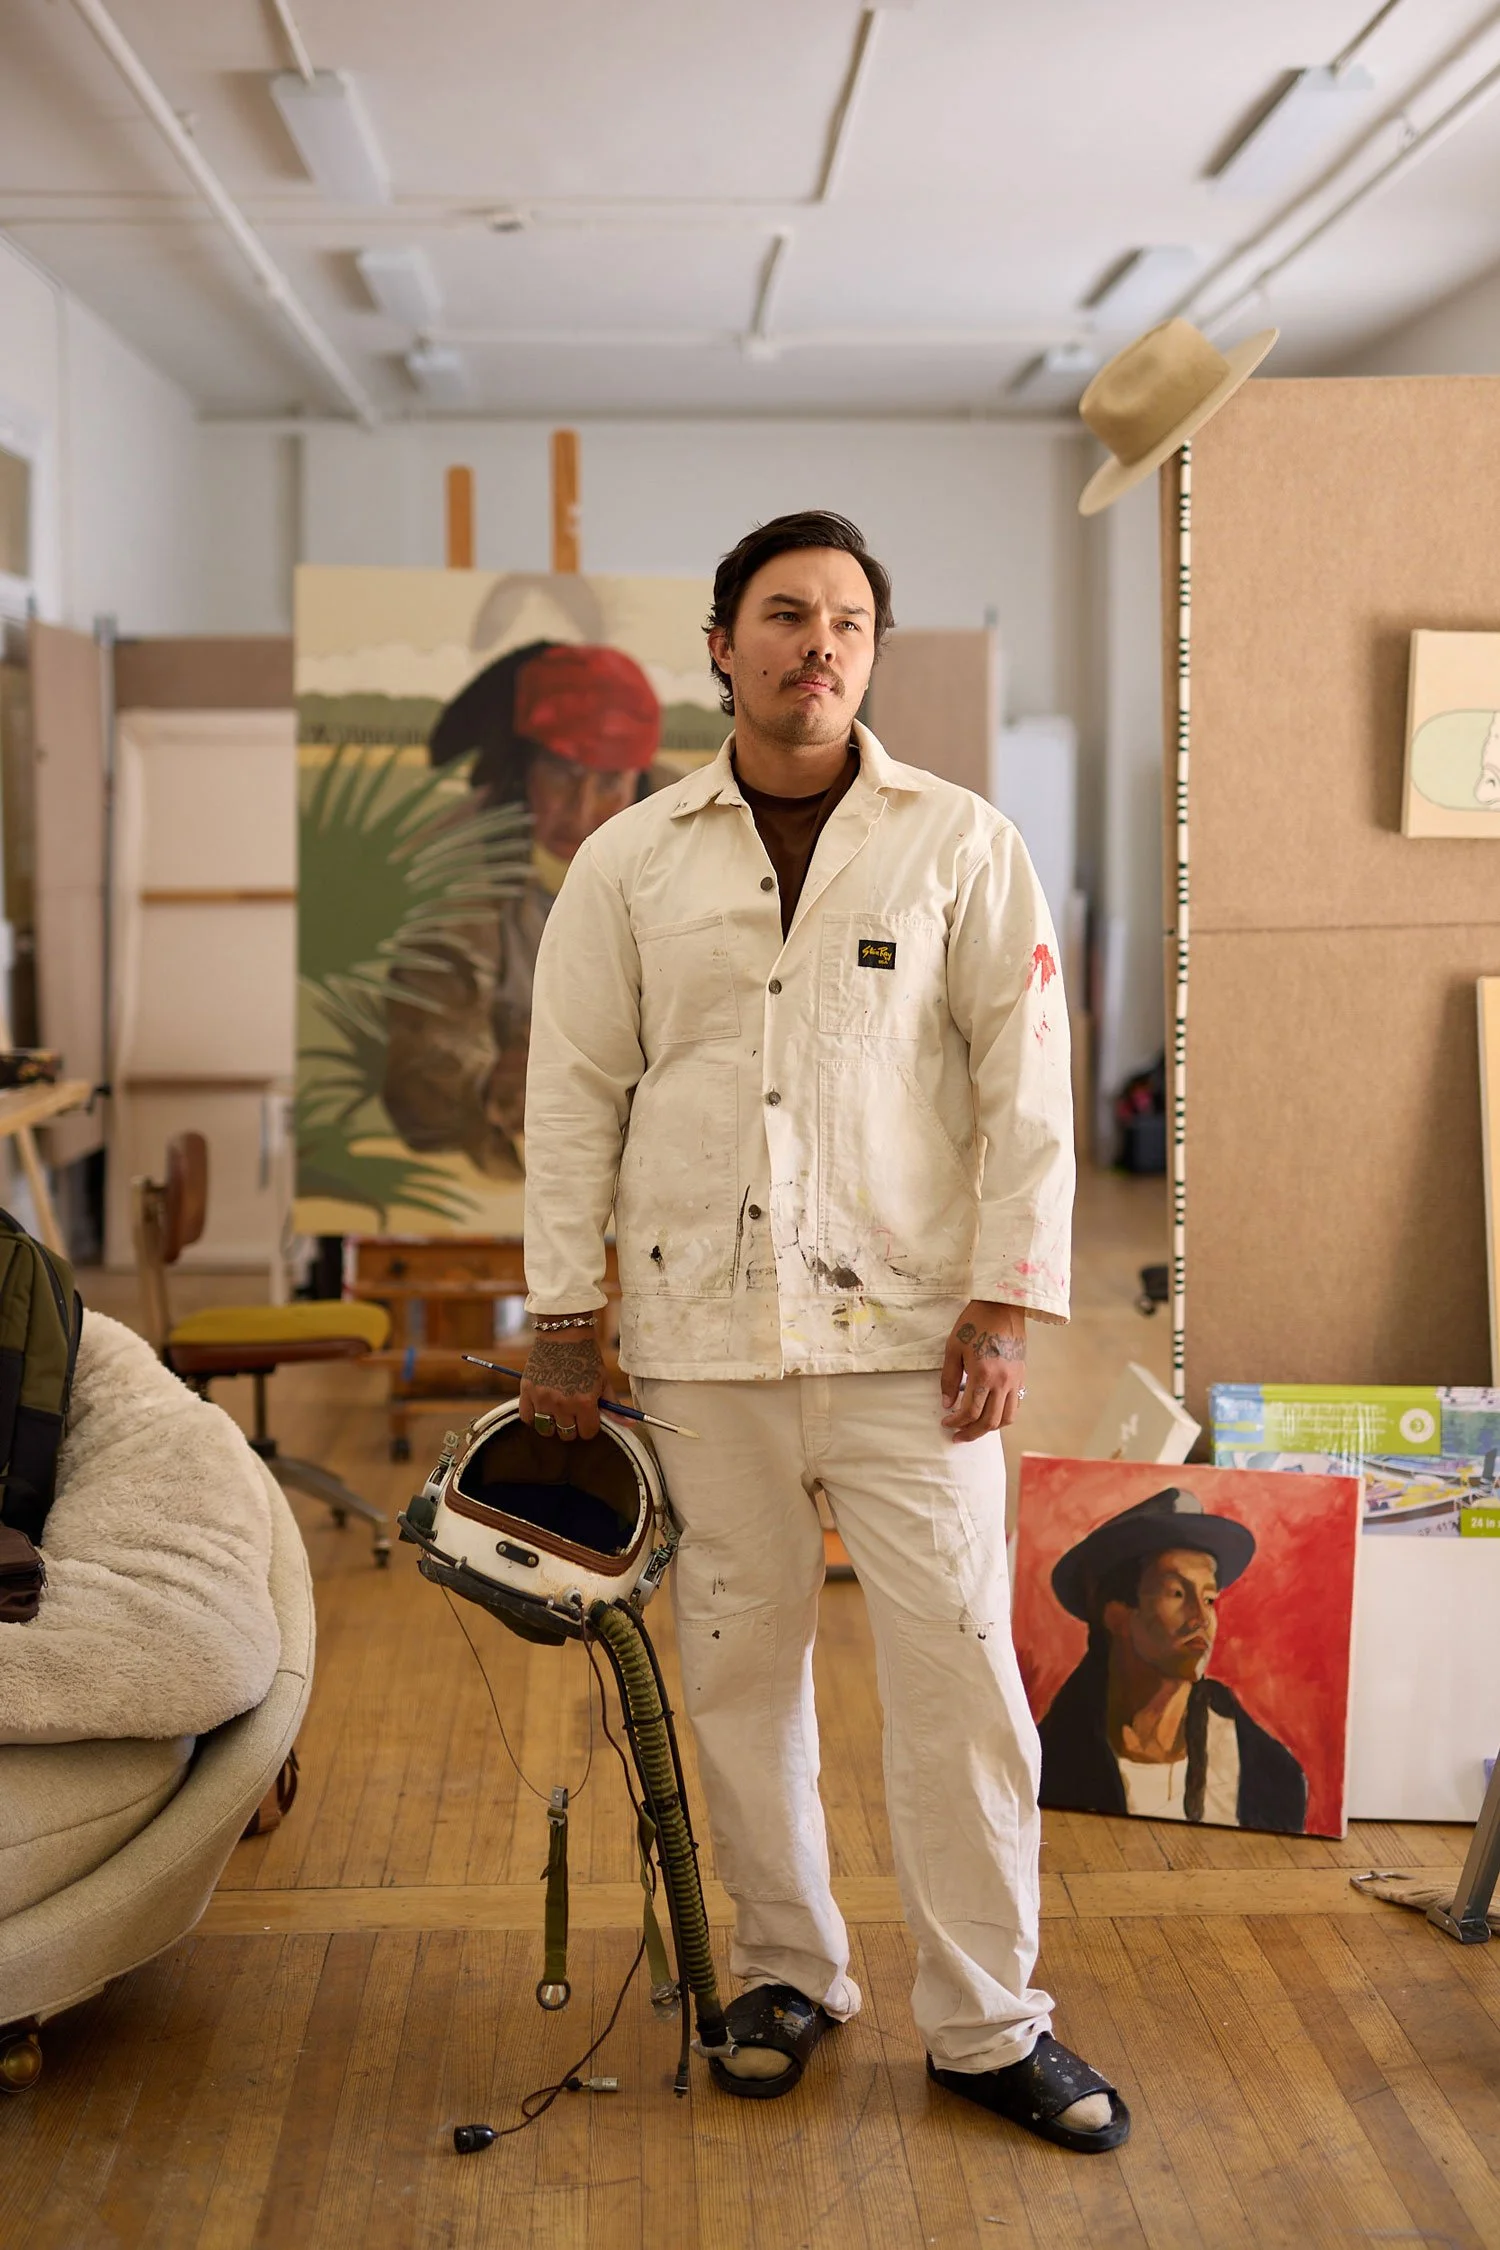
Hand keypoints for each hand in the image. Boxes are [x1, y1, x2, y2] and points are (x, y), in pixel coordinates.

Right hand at [520, 1324, 610, 1442]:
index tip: (588, 1416)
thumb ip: (613, 1407)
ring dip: (553, 1424)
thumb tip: (631, 1426)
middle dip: (573, 1426)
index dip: (590, 1426)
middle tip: (573, 1412)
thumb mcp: (603, 1381)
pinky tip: (542, 1408)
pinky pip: (527, 1418)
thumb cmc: (586, 1356)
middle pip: (567, 1434)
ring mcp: (543, 1398)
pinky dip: (534, 1417)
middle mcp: (563, 1403)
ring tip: (557, 1411)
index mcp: (585, 1401)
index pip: (588, 1432)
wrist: (564, 1333)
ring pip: (547, 1430)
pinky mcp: (527, 1391)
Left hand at [940, 1301, 1026, 1442]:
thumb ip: (949, 1379)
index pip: (970, 1412)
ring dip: (989, 1428)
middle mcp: (1002, 1381)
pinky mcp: (1022, 1375)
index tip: (945, 1423)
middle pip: (989, 1421)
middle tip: (957, 1436)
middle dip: (971, 1433)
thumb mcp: (953, 1348)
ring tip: (974, 1429)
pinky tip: (990, 1413)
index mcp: (983, 1374)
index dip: (956, 1422)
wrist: (1003, 1305)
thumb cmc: (974, 1323)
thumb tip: (947, 1403)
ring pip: (1007, 1418)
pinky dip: (1003, 1416)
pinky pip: (1016, 1405)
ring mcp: (1015, 1380)